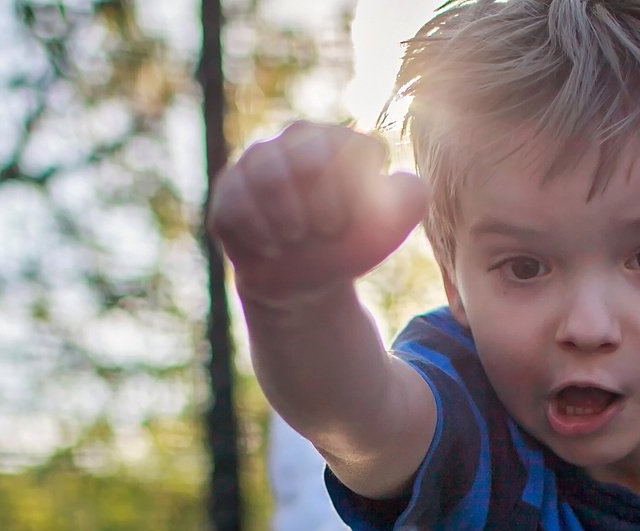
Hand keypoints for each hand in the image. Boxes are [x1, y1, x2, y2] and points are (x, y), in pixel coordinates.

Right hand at [208, 121, 429, 306]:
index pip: (348, 150)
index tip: (348, 222)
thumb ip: (411, 197)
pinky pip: (234, 203)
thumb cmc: (351, 243)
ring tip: (297, 238)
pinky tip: (272, 248)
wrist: (308, 281)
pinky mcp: (228, 193)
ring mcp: (257, 162)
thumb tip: (399, 180)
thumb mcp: (391, 226)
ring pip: (266, 174)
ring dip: (286, 217)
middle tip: (326, 230)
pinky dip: (256, 231)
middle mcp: (296, 141)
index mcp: (339, 141)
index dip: (350, 195)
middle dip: (320, 205)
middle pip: (306, 158)